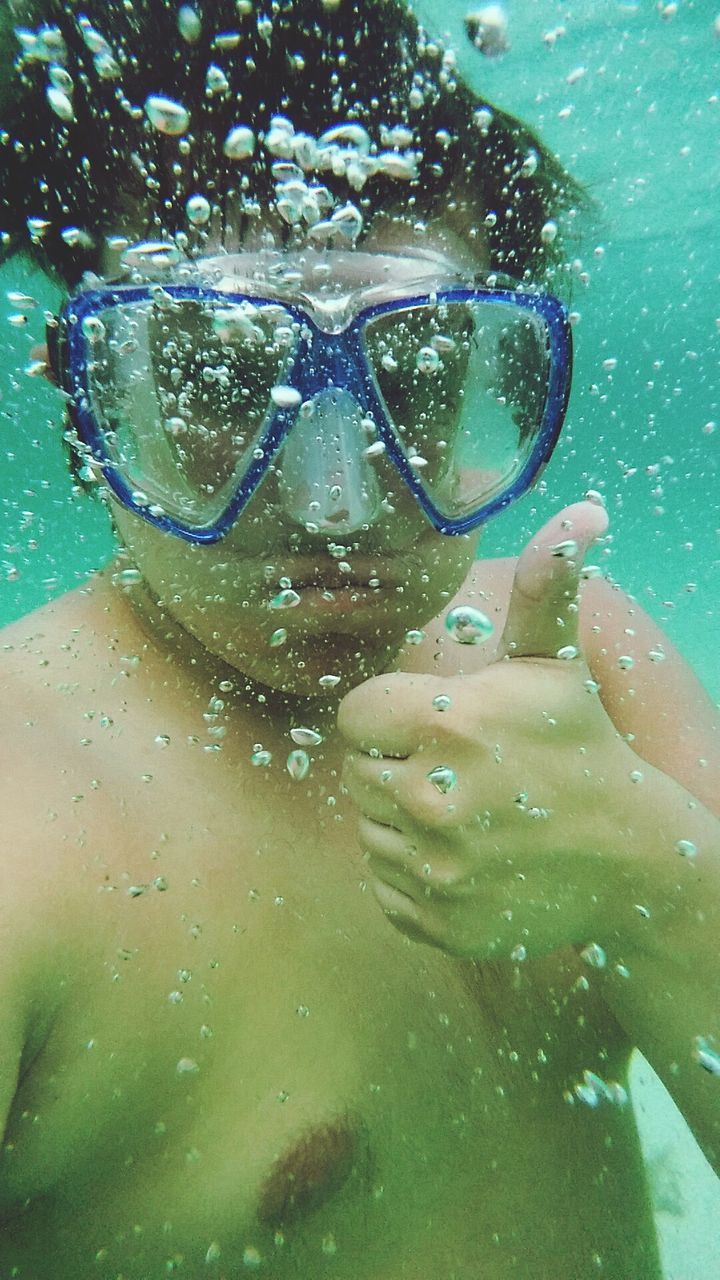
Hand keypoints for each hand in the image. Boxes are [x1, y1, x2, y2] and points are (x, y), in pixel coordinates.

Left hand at [338, 501, 637, 959]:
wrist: (627, 859)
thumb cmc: (578, 748)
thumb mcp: (555, 665)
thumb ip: (544, 589)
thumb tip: (581, 514)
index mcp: (450, 724)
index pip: (354, 716)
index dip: (389, 717)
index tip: (432, 723)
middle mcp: (432, 799)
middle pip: (355, 773)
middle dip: (395, 765)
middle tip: (453, 769)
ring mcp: (433, 869)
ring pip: (367, 831)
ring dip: (401, 820)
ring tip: (462, 811)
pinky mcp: (433, 922)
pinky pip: (384, 887)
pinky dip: (412, 874)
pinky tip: (463, 857)